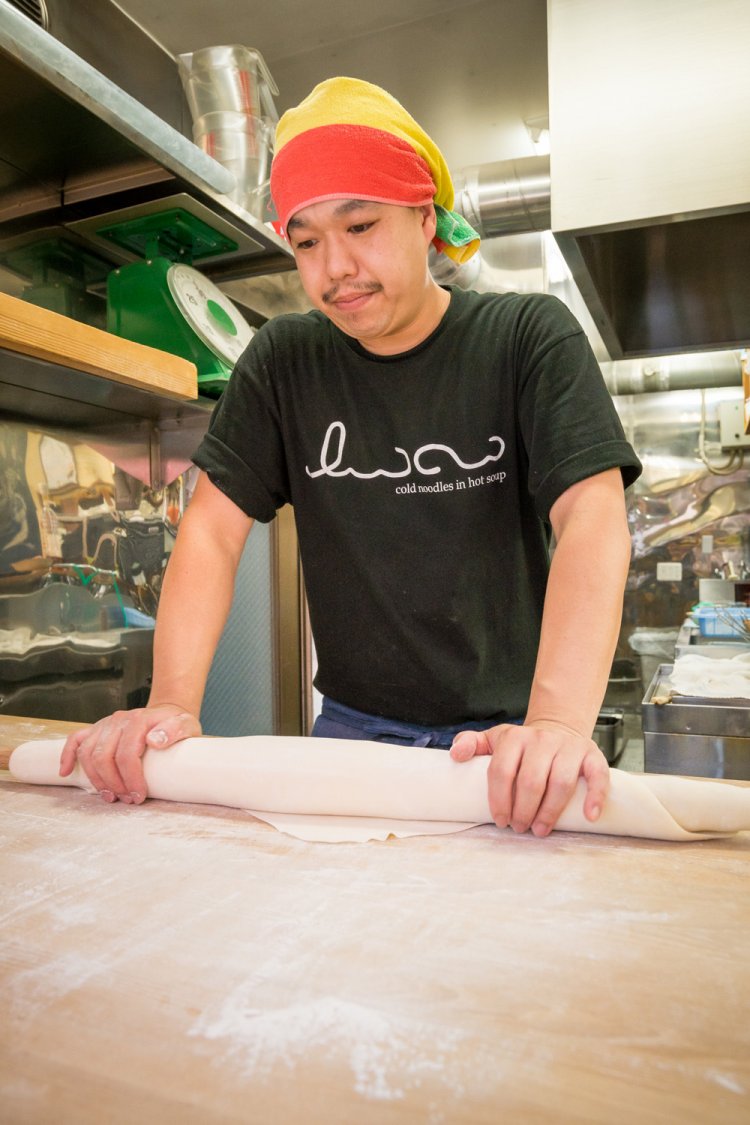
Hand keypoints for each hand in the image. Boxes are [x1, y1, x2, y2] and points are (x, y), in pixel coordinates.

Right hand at [59, 704, 201, 804]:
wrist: (166, 712)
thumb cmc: (176, 724)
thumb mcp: (185, 725)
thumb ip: (173, 731)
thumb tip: (154, 741)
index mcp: (138, 721)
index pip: (127, 754)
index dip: (130, 779)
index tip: (138, 796)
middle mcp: (118, 721)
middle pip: (104, 757)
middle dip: (113, 783)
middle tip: (126, 800)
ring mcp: (105, 724)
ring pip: (88, 753)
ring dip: (96, 779)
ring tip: (110, 796)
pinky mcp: (97, 729)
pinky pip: (75, 740)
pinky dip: (67, 756)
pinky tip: (65, 772)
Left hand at [450, 721, 608, 836]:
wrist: (558, 728)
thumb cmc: (522, 745)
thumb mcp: (495, 739)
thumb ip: (471, 743)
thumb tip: (455, 755)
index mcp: (514, 738)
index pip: (502, 771)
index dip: (499, 800)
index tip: (501, 821)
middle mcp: (542, 740)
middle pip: (531, 781)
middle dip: (523, 811)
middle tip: (520, 828)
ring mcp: (568, 747)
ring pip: (561, 782)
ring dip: (550, 812)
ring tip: (540, 830)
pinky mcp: (591, 755)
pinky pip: (598, 775)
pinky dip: (596, 797)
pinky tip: (589, 816)